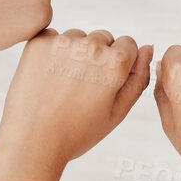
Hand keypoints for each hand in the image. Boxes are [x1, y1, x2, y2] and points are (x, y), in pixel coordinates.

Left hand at [0, 30, 151, 168]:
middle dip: (98, 57)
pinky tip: (47, 77)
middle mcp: (91, 45)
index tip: (104, 85)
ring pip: (77, 37)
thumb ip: (138, 77)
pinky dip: (51, 52)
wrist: (32, 142)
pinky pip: (52, 38)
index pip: (128, 44)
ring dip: (74, 53)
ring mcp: (62, 42)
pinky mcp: (38, 43)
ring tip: (63, 86)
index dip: (119, 65)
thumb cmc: (78, 132)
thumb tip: (147, 48)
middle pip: (102, 38)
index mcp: (116, 62)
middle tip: (82, 89)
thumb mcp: (118, 111)